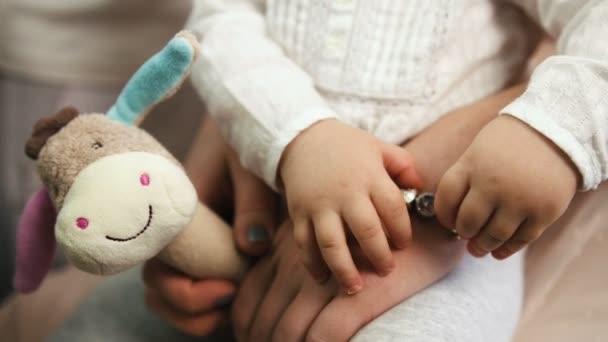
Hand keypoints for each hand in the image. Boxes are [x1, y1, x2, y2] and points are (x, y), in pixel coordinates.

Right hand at [144, 118, 278, 335]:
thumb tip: (252, 247)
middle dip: (189, 308)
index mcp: (177, 214)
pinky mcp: (212, 249)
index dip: (184, 290)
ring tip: (234, 307)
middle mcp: (177, 233)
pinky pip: (199, 286)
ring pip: (173, 294)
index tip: (226, 288)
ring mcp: (192, 244)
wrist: (250, 121)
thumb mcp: (250, 164)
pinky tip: (241, 300)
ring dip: (196, 314)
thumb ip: (253, 202)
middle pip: (160, 288)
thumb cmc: (245, 137)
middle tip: (232, 299)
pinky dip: (211, 305)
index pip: (159, 266)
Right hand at [233, 83, 527, 340]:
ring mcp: (320, 205)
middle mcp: (346, 193)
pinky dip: (312, 264)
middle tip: (387, 270)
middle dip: (380, 256)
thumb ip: (403, 166)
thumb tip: (421, 186)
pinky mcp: (299, 213)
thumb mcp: (379, 147)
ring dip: (345, 269)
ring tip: (356, 286)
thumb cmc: (346, 145)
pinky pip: (304, 243)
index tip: (402, 244)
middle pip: (367, 231)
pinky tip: (323, 277)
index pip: (393, 210)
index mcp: (370, 176)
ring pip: (332, 244)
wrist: (301, 137)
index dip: (402, 232)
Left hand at [435, 115, 579, 258]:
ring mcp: (519, 199)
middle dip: (464, 232)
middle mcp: (493, 184)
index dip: (443, 215)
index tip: (448, 220)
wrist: (557, 130)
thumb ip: (465, 179)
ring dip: (482, 246)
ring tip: (478, 248)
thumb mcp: (478, 150)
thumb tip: (453, 217)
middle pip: (468, 222)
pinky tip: (498, 251)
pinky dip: (506, 249)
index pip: (446, 199)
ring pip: (493, 236)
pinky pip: (521, 240)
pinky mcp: (544, 212)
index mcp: (472, 165)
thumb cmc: (510, 142)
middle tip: (465, 234)